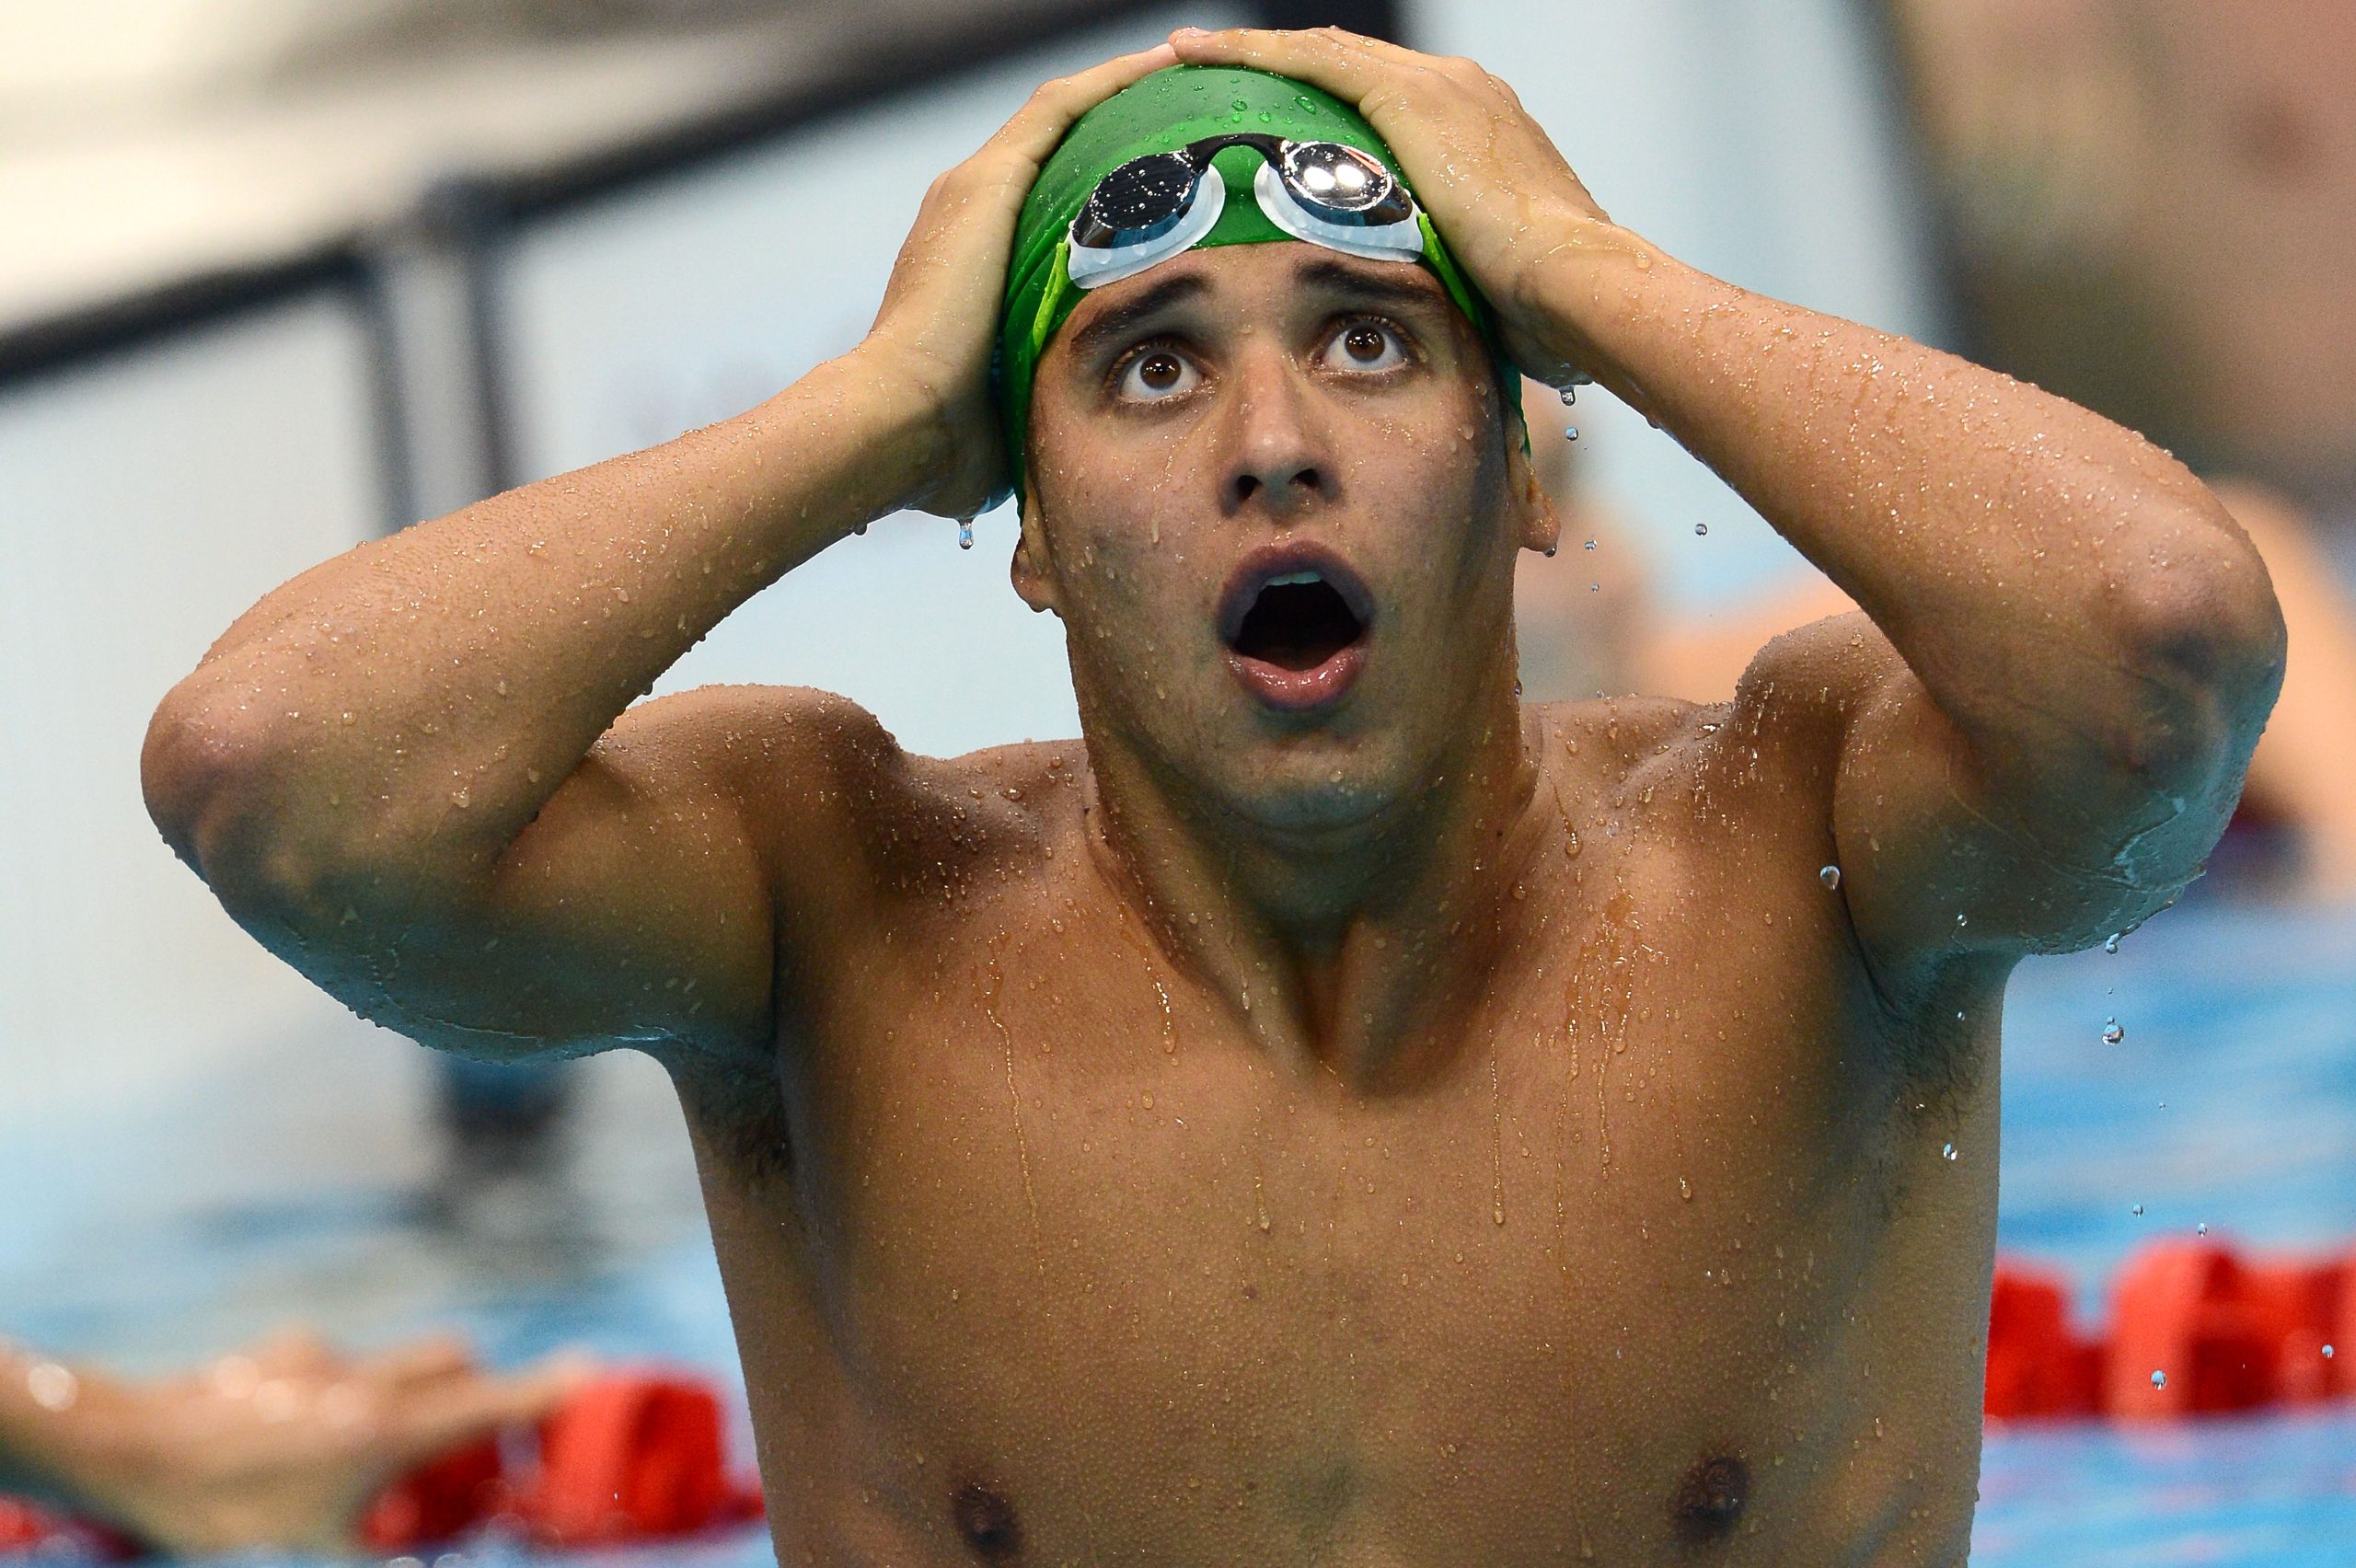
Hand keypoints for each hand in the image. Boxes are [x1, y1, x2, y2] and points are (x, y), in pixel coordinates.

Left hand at [56, 1328, 589, 1555]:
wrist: (130, 1448)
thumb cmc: (223, 1512)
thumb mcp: (315, 1552)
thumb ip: (381, 1557)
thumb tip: (421, 1566)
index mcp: (387, 1431)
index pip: (491, 1402)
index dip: (546, 1390)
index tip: (591, 1374)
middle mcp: (365, 1383)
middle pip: (453, 1359)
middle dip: (477, 1384)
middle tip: (472, 1434)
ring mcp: (318, 1362)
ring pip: (390, 1360)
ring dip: (400, 1391)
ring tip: (362, 1449)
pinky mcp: (273, 1358)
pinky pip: (326, 1364)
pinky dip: (333, 1389)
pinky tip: (295, 1430)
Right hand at [864, 41, 1178, 520]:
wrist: (899, 427)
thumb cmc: (951, 443)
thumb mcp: (1018, 407)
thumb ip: (1049, 401)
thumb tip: (1082, 447)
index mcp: (977, 260)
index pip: (1055, 197)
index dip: (1111, 177)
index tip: (1173, 173)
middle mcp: (972, 212)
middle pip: (1063, 146)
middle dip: (1126, 124)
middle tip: (1192, 107)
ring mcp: (975, 192)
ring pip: (1064, 115)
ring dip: (1125, 89)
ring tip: (1187, 70)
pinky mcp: (986, 183)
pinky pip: (1060, 110)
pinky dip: (1111, 84)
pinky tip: (1161, 67)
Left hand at [1166, 26, 1637, 384]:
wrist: (1576, 281)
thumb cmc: (1548, 312)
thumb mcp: (1489, 289)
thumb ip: (1450, 286)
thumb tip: (1434, 330)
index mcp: (1484, 131)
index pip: (1384, 104)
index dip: (1325, 110)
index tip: (1279, 129)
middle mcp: (1462, 92)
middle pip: (1349, 68)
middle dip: (1282, 72)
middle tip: (1216, 78)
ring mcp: (1439, 87)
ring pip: (1322, 54)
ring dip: (1251, 54)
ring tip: (1185, 56)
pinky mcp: (1410, 97)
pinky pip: (1310, 60)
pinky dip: (1250, 53)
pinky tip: (1194, 54)